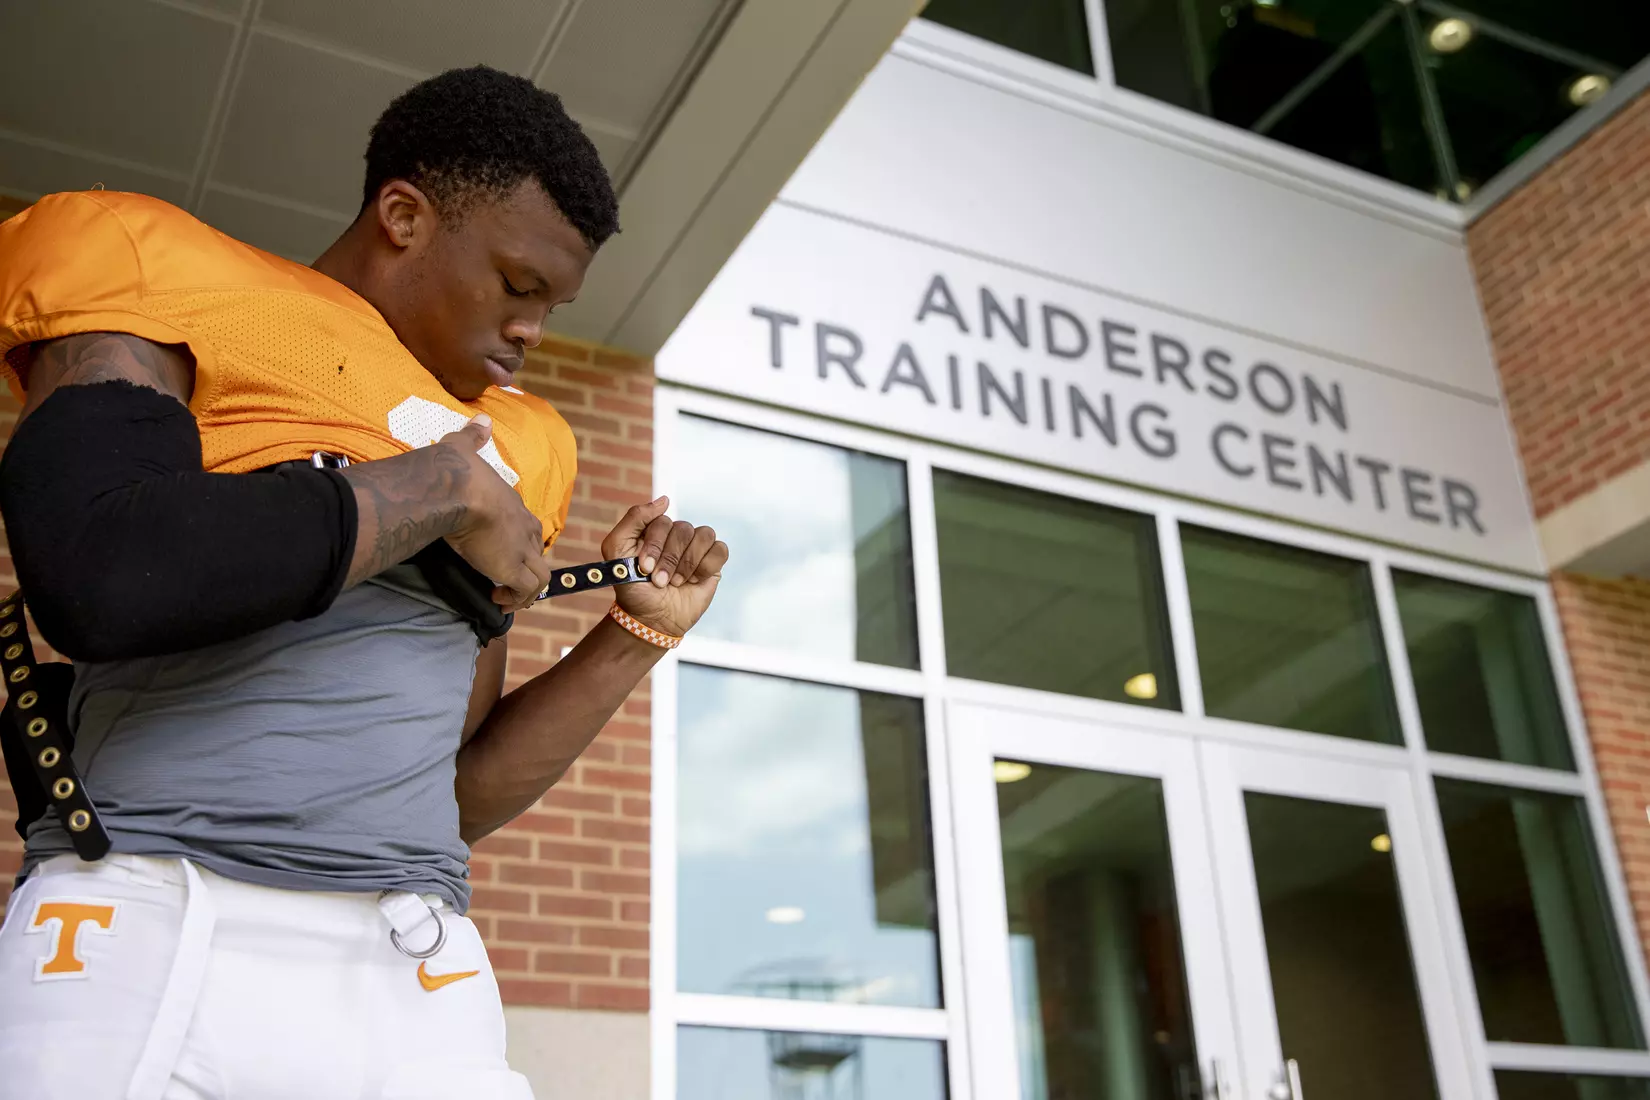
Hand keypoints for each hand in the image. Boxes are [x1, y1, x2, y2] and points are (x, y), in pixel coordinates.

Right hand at [438, 415, 550, 611]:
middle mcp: (524, 527)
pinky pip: (527, 591)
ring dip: (523, 590)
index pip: (526, 527)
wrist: (457, 488)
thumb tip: (482, 420)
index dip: (517, 542)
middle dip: (523, 568)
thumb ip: (473, 437)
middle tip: (502, 579)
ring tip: (501, 596)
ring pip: (539, 576)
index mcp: (513, 504)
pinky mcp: (513, 567)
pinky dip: (518, 599)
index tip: (499, 553)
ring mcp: (521, 548)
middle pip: (536, 551)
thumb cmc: (457, 470)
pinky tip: (497, 599)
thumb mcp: (465, 447)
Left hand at [604, 496, 727, 636]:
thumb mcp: (616, 550)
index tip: (644, 567)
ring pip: (703, 535)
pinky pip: (720, 549)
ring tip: (675, 582)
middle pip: (683, 529)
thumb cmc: (632, 587)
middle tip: (659, 581)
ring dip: (687, 564)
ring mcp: (696, 549)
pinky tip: (694, 580)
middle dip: (669, 559)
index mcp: (655, 530)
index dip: (654, 545)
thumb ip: (634, 518)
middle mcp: (677, 536)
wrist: (649, 619)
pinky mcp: (713, 564)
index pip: (662, 520)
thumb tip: (665, 500)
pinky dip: (706, 566)